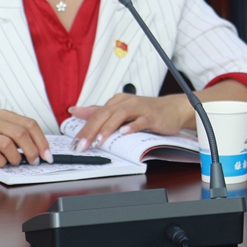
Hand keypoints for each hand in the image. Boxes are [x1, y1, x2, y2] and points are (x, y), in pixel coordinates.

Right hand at [0, 110, 49, 166]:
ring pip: (8, 143)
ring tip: (14, 162)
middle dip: (32, 150)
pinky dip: (0, 161)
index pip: (30, 124)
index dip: (42, 141)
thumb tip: (37, 148)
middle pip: (22, 134)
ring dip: (16, 157)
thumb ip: (14, 133)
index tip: (47, 154)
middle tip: (34, 161)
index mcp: (3, 115)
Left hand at [68, 93, 194, 149]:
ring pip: (120, 115)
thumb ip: (98, 111)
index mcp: (117, 102)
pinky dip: (133, 126)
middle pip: (105, 114)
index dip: (84, 128)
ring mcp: (140, 108)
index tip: (74, 142)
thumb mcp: (120, 109)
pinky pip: (142, 120)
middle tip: (81, 145)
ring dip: (108, 128)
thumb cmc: (146, 110)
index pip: (96, 114)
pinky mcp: (152, 116)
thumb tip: (75, 110)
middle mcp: (126, 103)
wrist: (172, 108)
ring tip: (99, 141)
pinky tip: (125, 132)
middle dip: (91, 130)